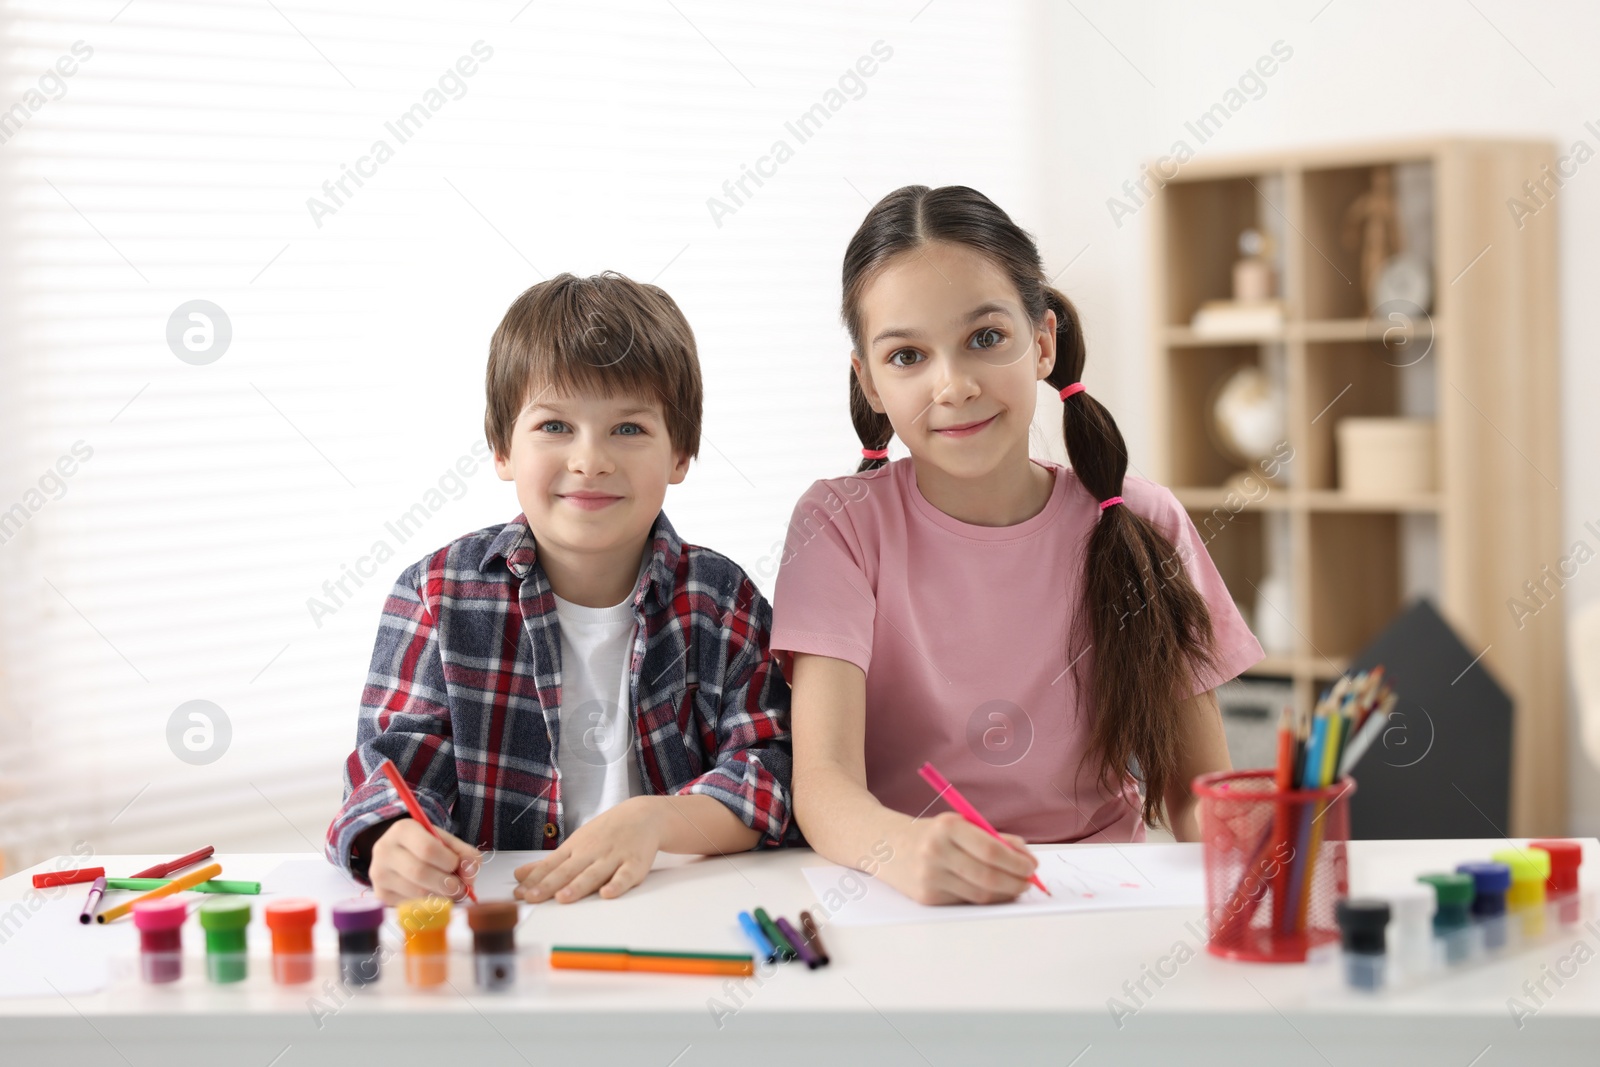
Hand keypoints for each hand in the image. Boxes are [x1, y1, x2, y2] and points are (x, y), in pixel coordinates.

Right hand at [367, 818, 481, 904]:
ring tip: (449, 892)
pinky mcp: (381, 894)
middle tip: (460, 888)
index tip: (457, 866)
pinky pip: (410, 905)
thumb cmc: (427, 845)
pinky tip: (433, 896)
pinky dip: (428, 905)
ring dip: (440, 897)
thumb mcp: (447, 842)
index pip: (428, 849)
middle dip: (447, 884)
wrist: (400, 853)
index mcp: (403, 829)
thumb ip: (465, 854)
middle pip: (420, 873)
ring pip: (416, 893)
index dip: (449, 861)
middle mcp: (385, 850)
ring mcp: (379, 874)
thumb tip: (469, 876)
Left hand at [514, 797, 663, 903]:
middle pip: (568, 871)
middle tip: (532, 898)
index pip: (551, 866)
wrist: (643, 815)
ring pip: (593, 874)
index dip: (534, 881)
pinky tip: (607, 894)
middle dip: (549, 885)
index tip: (518, 894)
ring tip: (563, 898)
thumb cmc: (606, 833)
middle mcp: (591, 853)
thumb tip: (520, 876)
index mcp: (575, 849)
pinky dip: (617, 885)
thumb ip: (548, 864)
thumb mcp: (575, 844)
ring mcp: (613, 858)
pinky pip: (626, 876)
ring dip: (578, 886)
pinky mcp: (635, 864)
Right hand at [880, 811, 1037, 905]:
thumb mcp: (959, 824)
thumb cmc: (930, 834)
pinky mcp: (927, 898)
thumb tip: (1025, 857)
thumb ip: (992, 837)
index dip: (1017, 862)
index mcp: (947, 827)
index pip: (992, 850)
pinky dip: (983, 897)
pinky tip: (990, 890)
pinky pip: (965, 901)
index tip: (1031, 866)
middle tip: (1028, 881)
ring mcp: (929, 877)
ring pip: (979, 894)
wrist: (884, 845)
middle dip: (1015, 882)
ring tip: (1014, 886)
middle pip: (988, 876)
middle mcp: (935, 852)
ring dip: (1004, 893)